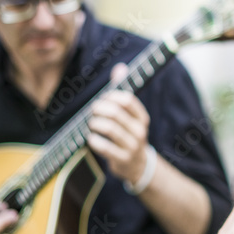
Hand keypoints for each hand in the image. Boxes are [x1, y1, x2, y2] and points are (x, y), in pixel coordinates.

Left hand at [87, 63, 151, 184]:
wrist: (136, 166)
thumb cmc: (128, 134)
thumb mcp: (130, 115)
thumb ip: (123, 91)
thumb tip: (120, 67)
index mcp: (142, 118)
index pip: (128, 100)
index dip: (111, 96)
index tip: (103, 98)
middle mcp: (140, 131)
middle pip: (116, 113)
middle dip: (99, 109)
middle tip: (93, 110)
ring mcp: (132, 146)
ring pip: (109, 128)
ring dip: (95, 123)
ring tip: (92, 124)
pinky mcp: (122, 159)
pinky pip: (104, 147)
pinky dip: (94, 140)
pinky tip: (91, 138)